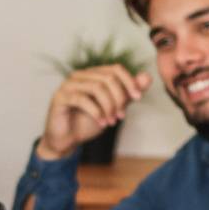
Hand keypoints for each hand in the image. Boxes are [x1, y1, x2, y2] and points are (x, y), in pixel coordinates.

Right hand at [35, 63, 150, 160]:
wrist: (67, 140)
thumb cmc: (88, 122)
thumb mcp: (113, 108)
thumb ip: (128, 94)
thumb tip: (147, 77)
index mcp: (92, 74)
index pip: (115, 69)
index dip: (129, 81)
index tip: (138, 98)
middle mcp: (79, 76)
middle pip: (108, 78)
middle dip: (119, 98)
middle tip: (121, 116)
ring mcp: (68, 85)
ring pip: (96, 87)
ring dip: (108, 106)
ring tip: (111, 122)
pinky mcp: (60, 98)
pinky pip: (82, 99)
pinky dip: (96, 112)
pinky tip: (101, 123)